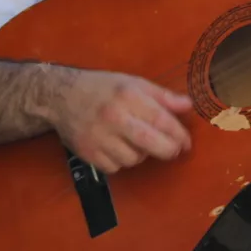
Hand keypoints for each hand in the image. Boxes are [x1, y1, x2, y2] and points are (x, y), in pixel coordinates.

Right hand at [43, 68, 192, 173]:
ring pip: (134, 159)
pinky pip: (116, 167)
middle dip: (168, 150)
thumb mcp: (134, 83)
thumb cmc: (104, 88)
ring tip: (138, 142)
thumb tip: (189, 105)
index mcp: (128, 96)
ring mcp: (99, 137)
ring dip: (142, 154)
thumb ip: (163, 96)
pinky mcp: (88, 153)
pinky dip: (122, 161)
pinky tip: (119, 148)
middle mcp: (113, 117)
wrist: (62, 97)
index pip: (161, 120)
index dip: (178, 134)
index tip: (186, 142)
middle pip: (150, 143)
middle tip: (173, 149)